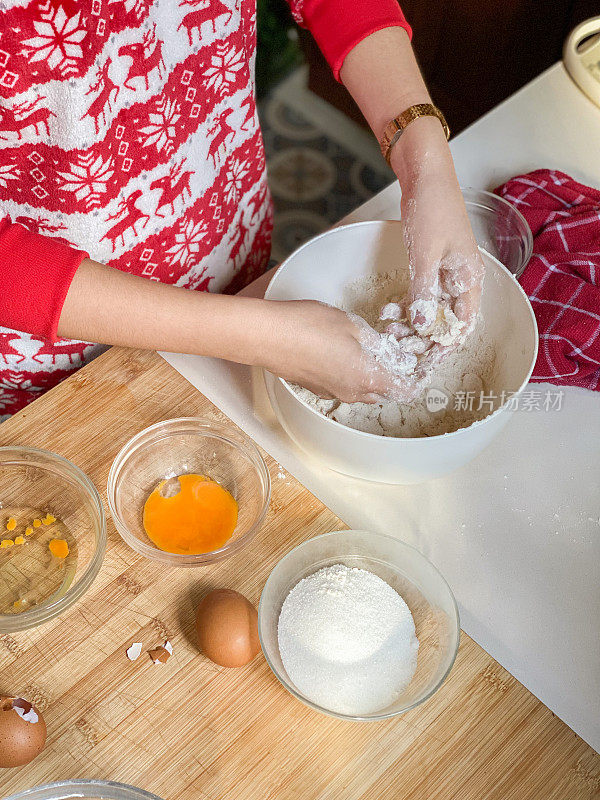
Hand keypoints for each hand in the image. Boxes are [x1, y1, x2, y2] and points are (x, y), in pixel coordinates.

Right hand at [260, 299, 426, 402]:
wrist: (267, 336)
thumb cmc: (307, 327)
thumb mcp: (352, 325)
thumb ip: (375, 341)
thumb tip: (389, 350)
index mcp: (368, 378)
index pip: (403, 390)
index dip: (413, 379)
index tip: (417, 367)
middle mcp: (352, 392)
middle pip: (382, 392)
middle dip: (390, 376)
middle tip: (391, 352)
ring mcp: (332, 392)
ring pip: (360, 390)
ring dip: (367, 375)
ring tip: (364, 349)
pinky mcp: (315, 387)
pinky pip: (340, 384)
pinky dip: (346, 373)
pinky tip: (339, 351)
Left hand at [390, 117, 484, 346]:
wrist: (426, 177)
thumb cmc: (434, 210)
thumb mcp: (426, 255)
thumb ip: (425, 292)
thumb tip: (423, 326)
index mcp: (469, 278)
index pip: (463, 323)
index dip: (447, 345)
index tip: (428, 361)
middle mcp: (460, 279)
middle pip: (446, 320)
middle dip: (425, 339)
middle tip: (402, 350)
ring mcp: (444, 273)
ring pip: (431, 310)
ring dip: (412, 324)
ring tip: (390, 334)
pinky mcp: (429, 266)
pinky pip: (420, 295)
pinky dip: (407, 306)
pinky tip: (390, 314)